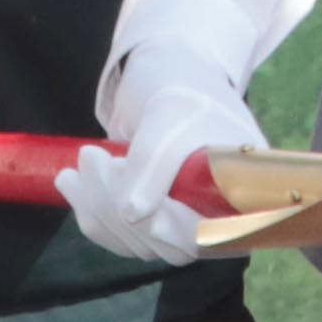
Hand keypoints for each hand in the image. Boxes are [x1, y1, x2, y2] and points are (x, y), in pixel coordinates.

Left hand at [62, 76, 252, 265]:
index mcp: (248, 190)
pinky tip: (72, 184)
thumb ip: (157, 159)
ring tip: (80, 162)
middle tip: (90, 156)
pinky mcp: (154, 224)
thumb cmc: (183, 90)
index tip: (144, 215)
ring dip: (99, 207)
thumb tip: (134, 214)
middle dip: (122, 207)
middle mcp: (221, 216)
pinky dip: (91, 213)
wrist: (169, 78)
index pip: (216, 233)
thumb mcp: (172, 112)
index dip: (180, 231)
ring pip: (141, 243)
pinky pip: (122, 238)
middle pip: (173, 244)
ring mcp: (186, 223)